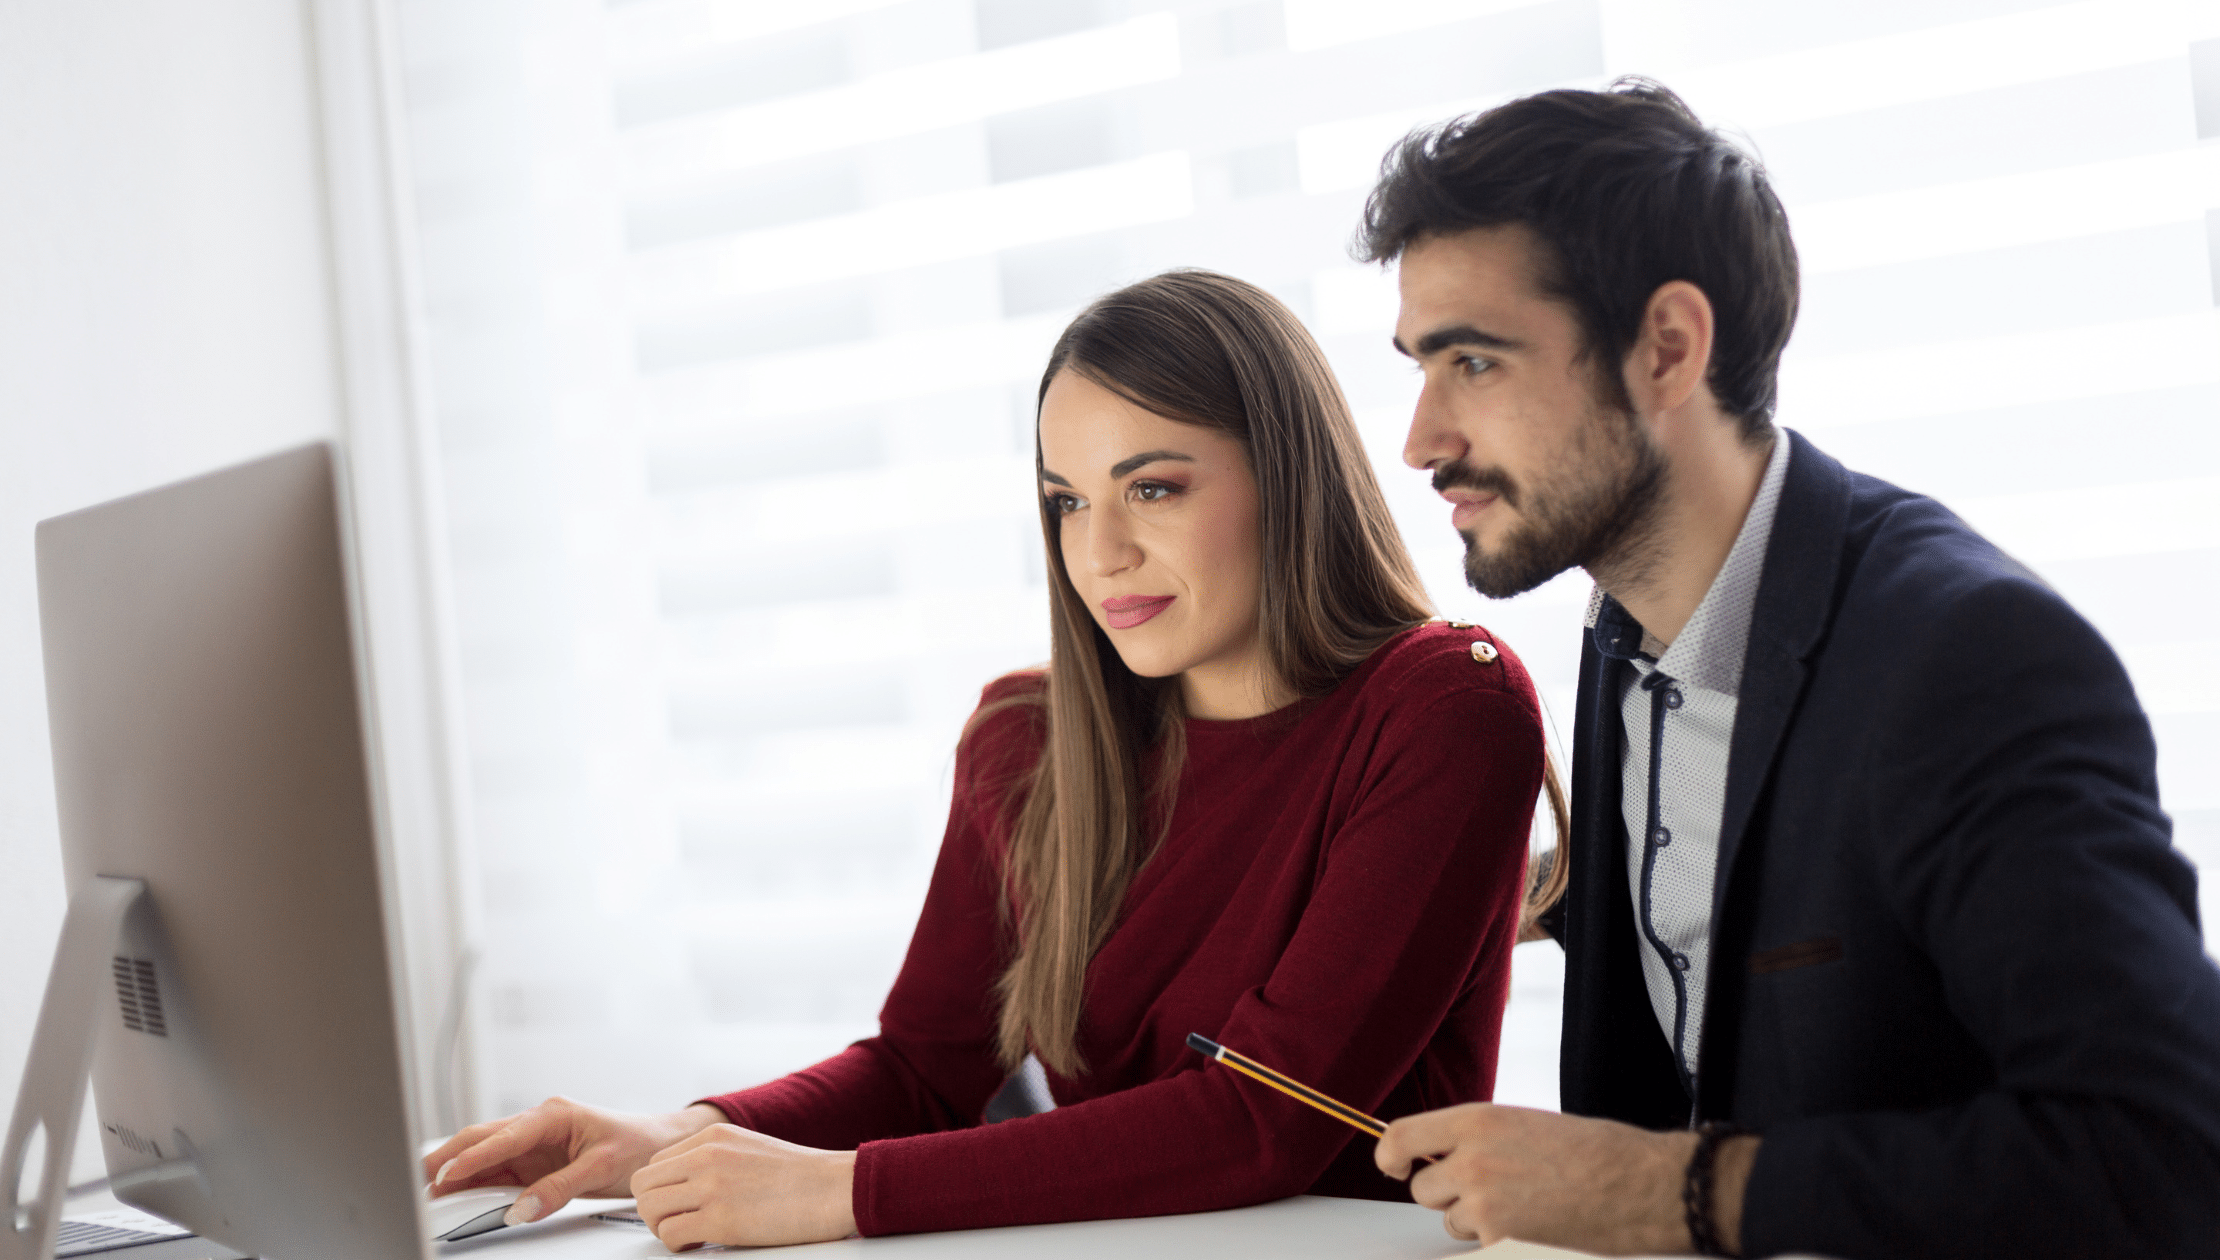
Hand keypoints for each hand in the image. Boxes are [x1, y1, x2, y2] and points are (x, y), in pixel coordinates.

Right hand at [420, 1098, 723, 1224]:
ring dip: (456, 1171)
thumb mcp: (601, 1168)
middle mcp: (537, 1124)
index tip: (448, 1174)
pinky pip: (496, 1170)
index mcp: (553, 1114)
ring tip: (428, 1191)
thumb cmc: (637, 1144)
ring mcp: (532, 1143)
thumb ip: (559, 1188)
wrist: (658, 1145)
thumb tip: (521, 1209)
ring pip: (483, 1155)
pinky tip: (455, 1194)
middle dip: (449, 1158)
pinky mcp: (532, 1161)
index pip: (504, 1135)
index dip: (474, 1156)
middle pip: (481, 1138)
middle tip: (419, 1181)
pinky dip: (474, 1182)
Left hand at [631, 1124, 856, 1248]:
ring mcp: (712, 1188)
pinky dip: (678, 1244)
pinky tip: (702, 1242)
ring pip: (649, 1209)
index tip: (680, 1205)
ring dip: (663, 1227)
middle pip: (643, 1185)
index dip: (662, 1190)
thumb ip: (714, 1157)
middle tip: (678, 1222)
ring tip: (690, 1233)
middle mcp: (706, 1157)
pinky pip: (671, 1234)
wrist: (835, 1187)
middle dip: (654, 1209)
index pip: (656, 1164)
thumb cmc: (801, 1175)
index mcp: (713, 1138)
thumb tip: (685, 1183)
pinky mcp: (720, 1220)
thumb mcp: (750, 1147)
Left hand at [1375, 1103, 1756, 1254]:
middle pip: (1421, 1188)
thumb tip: (1446, 1156)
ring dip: (1473, 1218)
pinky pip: (1479, 1244)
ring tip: (1524, 1205)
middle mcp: (1471, 1159)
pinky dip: (1499, 1242)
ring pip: (1449, 1219)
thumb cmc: (1599, 1152)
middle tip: (1488, 1189)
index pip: (1400, 1137)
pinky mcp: (1499, 1240)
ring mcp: (1483, 1204)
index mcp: (1477, 1120)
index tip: (1395, 1164)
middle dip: (1446, 1193)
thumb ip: (1479, 1138)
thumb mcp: (1526, 1125)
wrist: (1646, 1185)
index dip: (1391, 1156)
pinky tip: (1537, 1225)